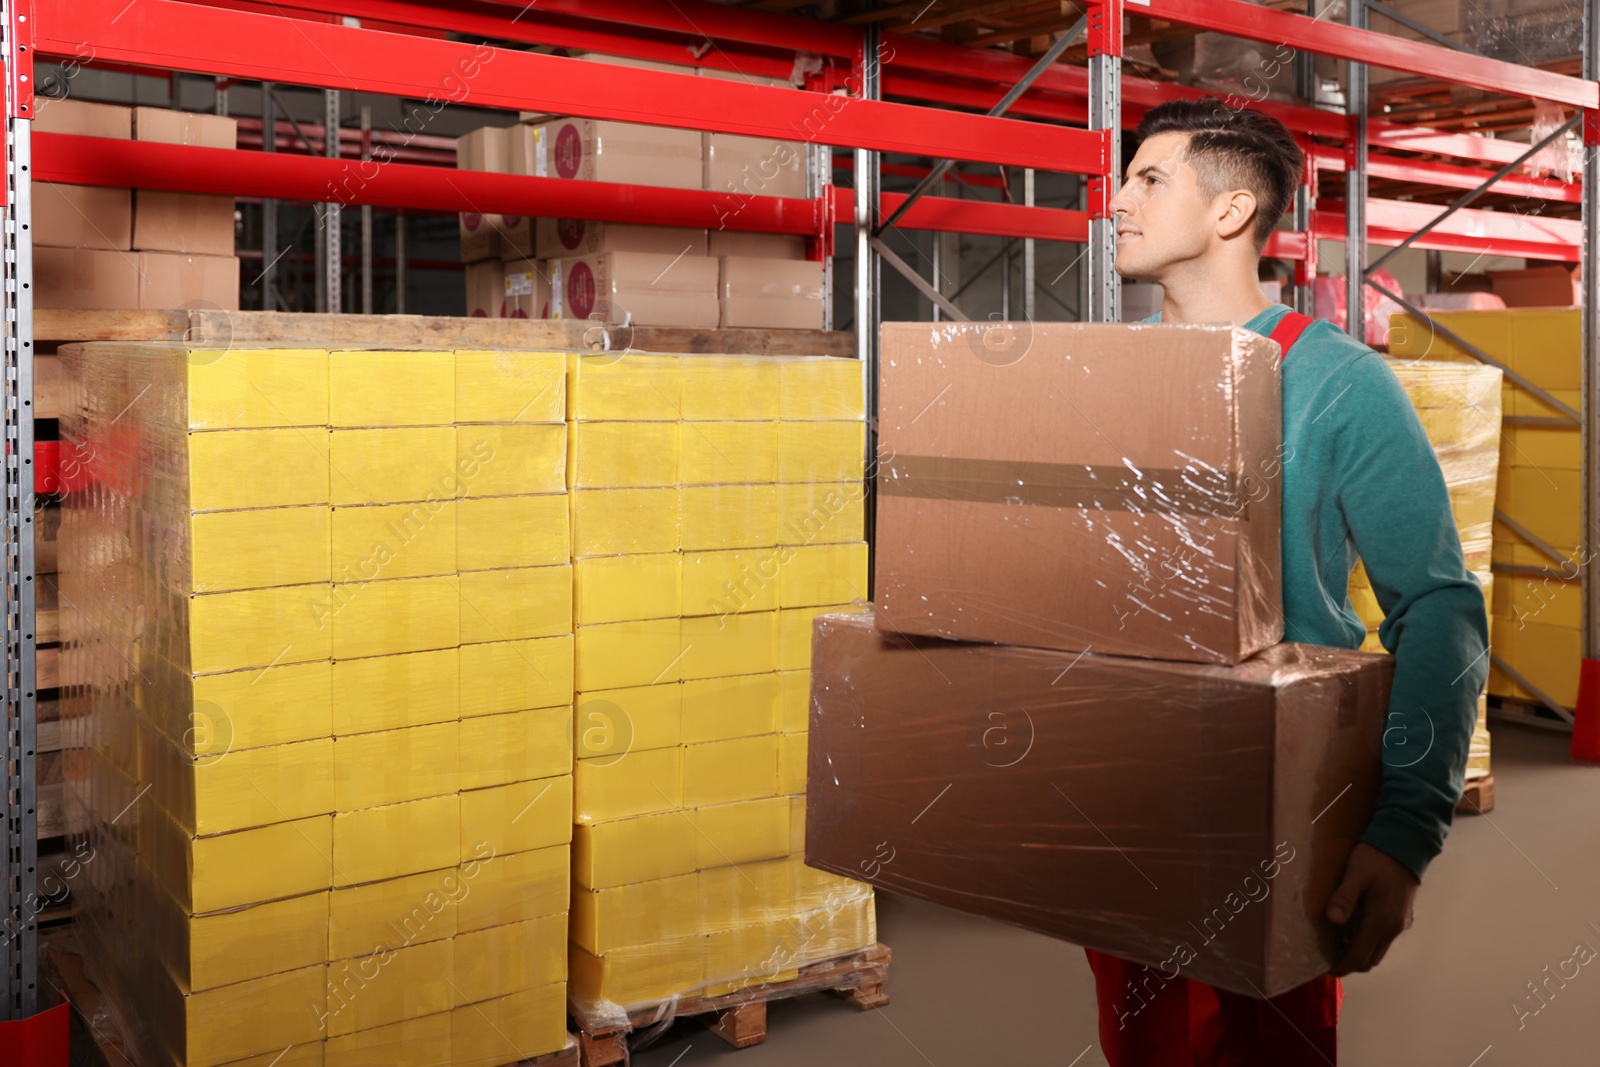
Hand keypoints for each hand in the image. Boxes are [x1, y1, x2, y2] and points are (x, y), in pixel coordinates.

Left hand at [1324, 843, 1417, 975]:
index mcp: (1380, 921)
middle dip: (1349, 963)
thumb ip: (1344, 898)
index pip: (1359, 956)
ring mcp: (1400, 924)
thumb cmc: (1376, 858)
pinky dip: (1368, 943)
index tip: (1326, 969)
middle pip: (1370, 960)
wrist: (1405, 845)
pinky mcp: (1402, 918)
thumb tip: (1333, 921)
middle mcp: (1393, 928)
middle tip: (1328, 956)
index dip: (1342, 966)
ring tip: (1337, 944)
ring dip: (1359, 953)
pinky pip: (1384, 940)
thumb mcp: (1355, 874)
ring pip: (1378, 951)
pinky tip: (1353, 930)